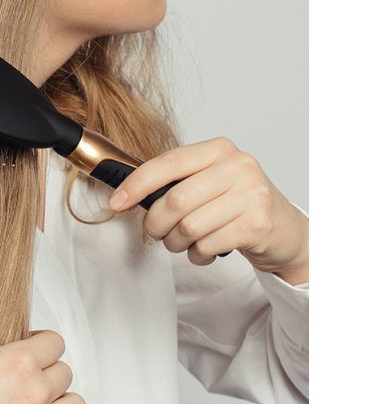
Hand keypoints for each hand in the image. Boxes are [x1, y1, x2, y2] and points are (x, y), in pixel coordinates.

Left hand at [108, 137, 308, 273]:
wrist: (286, 230)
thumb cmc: (237, 204)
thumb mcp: (209, 181)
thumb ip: (176, 181)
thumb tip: (127, 193)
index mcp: (218, 149)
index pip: (169, 163)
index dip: (137, 184)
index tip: (116, 202)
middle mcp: (238, 166)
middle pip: (175, 200)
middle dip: (156, 224)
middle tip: (156, 232)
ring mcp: (251, 195)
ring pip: (189, 226)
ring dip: (177, 242)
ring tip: (184, 242)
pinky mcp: (257, 224)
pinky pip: (208, 245)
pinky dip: (198, 254)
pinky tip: (205, 249)